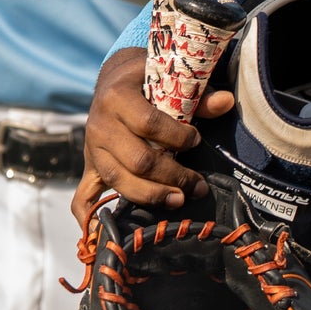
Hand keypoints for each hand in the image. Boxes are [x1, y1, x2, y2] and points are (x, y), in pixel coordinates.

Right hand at [73, 49, 234, 221]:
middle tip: (198, 184)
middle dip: (172, 176)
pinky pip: (83, 197)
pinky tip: (107, 231)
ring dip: (152, 196)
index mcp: (117, 97)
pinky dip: (92, 217)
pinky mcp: (89, 167)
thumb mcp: (169, 78)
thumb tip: (227, 103)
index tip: (196, 140)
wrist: (114, 80)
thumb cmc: (147, 80)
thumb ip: (199, 94)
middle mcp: (99, 125)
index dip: (177, 136)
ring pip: (118, 181)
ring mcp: (91, 150)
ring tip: (180, 200)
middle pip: (137, 160)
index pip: (148, 123)